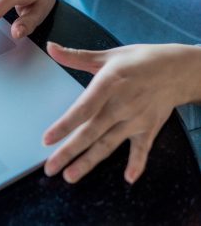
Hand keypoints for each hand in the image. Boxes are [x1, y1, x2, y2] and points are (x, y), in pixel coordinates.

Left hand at [43, 42, 200, 183]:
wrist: (178, 68)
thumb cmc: (139, 60)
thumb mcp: (108, 55)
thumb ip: (76, 56)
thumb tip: (51, 47)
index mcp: (109, 83)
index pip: (83, 108)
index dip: (65, 125)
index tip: (47, 139)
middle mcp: (121, 104)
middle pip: (91, 132)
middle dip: (69, 152)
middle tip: (50, 168)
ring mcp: (136, 119)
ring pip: (108, 144)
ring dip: (89, 162)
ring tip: (70, 176)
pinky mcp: (149, 128)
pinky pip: (142, 149)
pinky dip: (137, 163)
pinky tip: (128, 178)